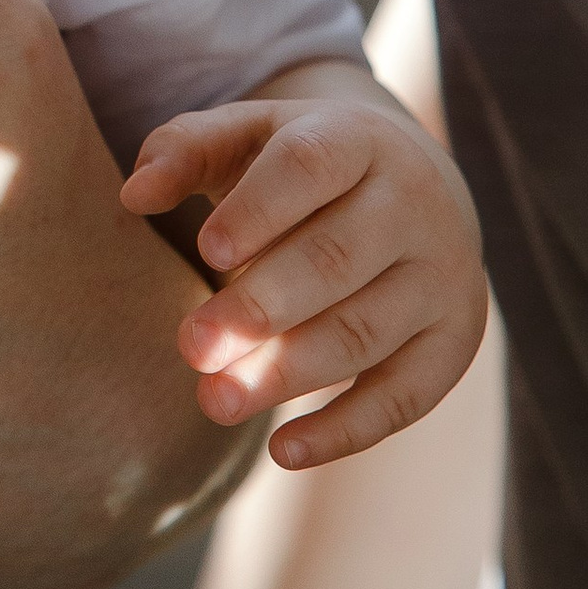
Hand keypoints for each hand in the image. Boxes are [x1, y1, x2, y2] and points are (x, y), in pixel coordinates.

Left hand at [122, 79, 486, 468]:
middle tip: (191, 347)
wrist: (413, 188)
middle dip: (260, 309)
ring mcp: (442, 275)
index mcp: (357, 139)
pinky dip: (346, 430)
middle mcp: (413, 204)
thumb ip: (184, 151)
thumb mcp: (248, 137)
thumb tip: (133, 195)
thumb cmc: (301, 167)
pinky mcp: (454, 341)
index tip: (207, 253)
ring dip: (288, 373)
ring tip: (214, 401)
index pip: (310, 167)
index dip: (259, 211)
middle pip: (335, 259)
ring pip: (365, 332)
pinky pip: (406, 396)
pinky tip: (283, 451)